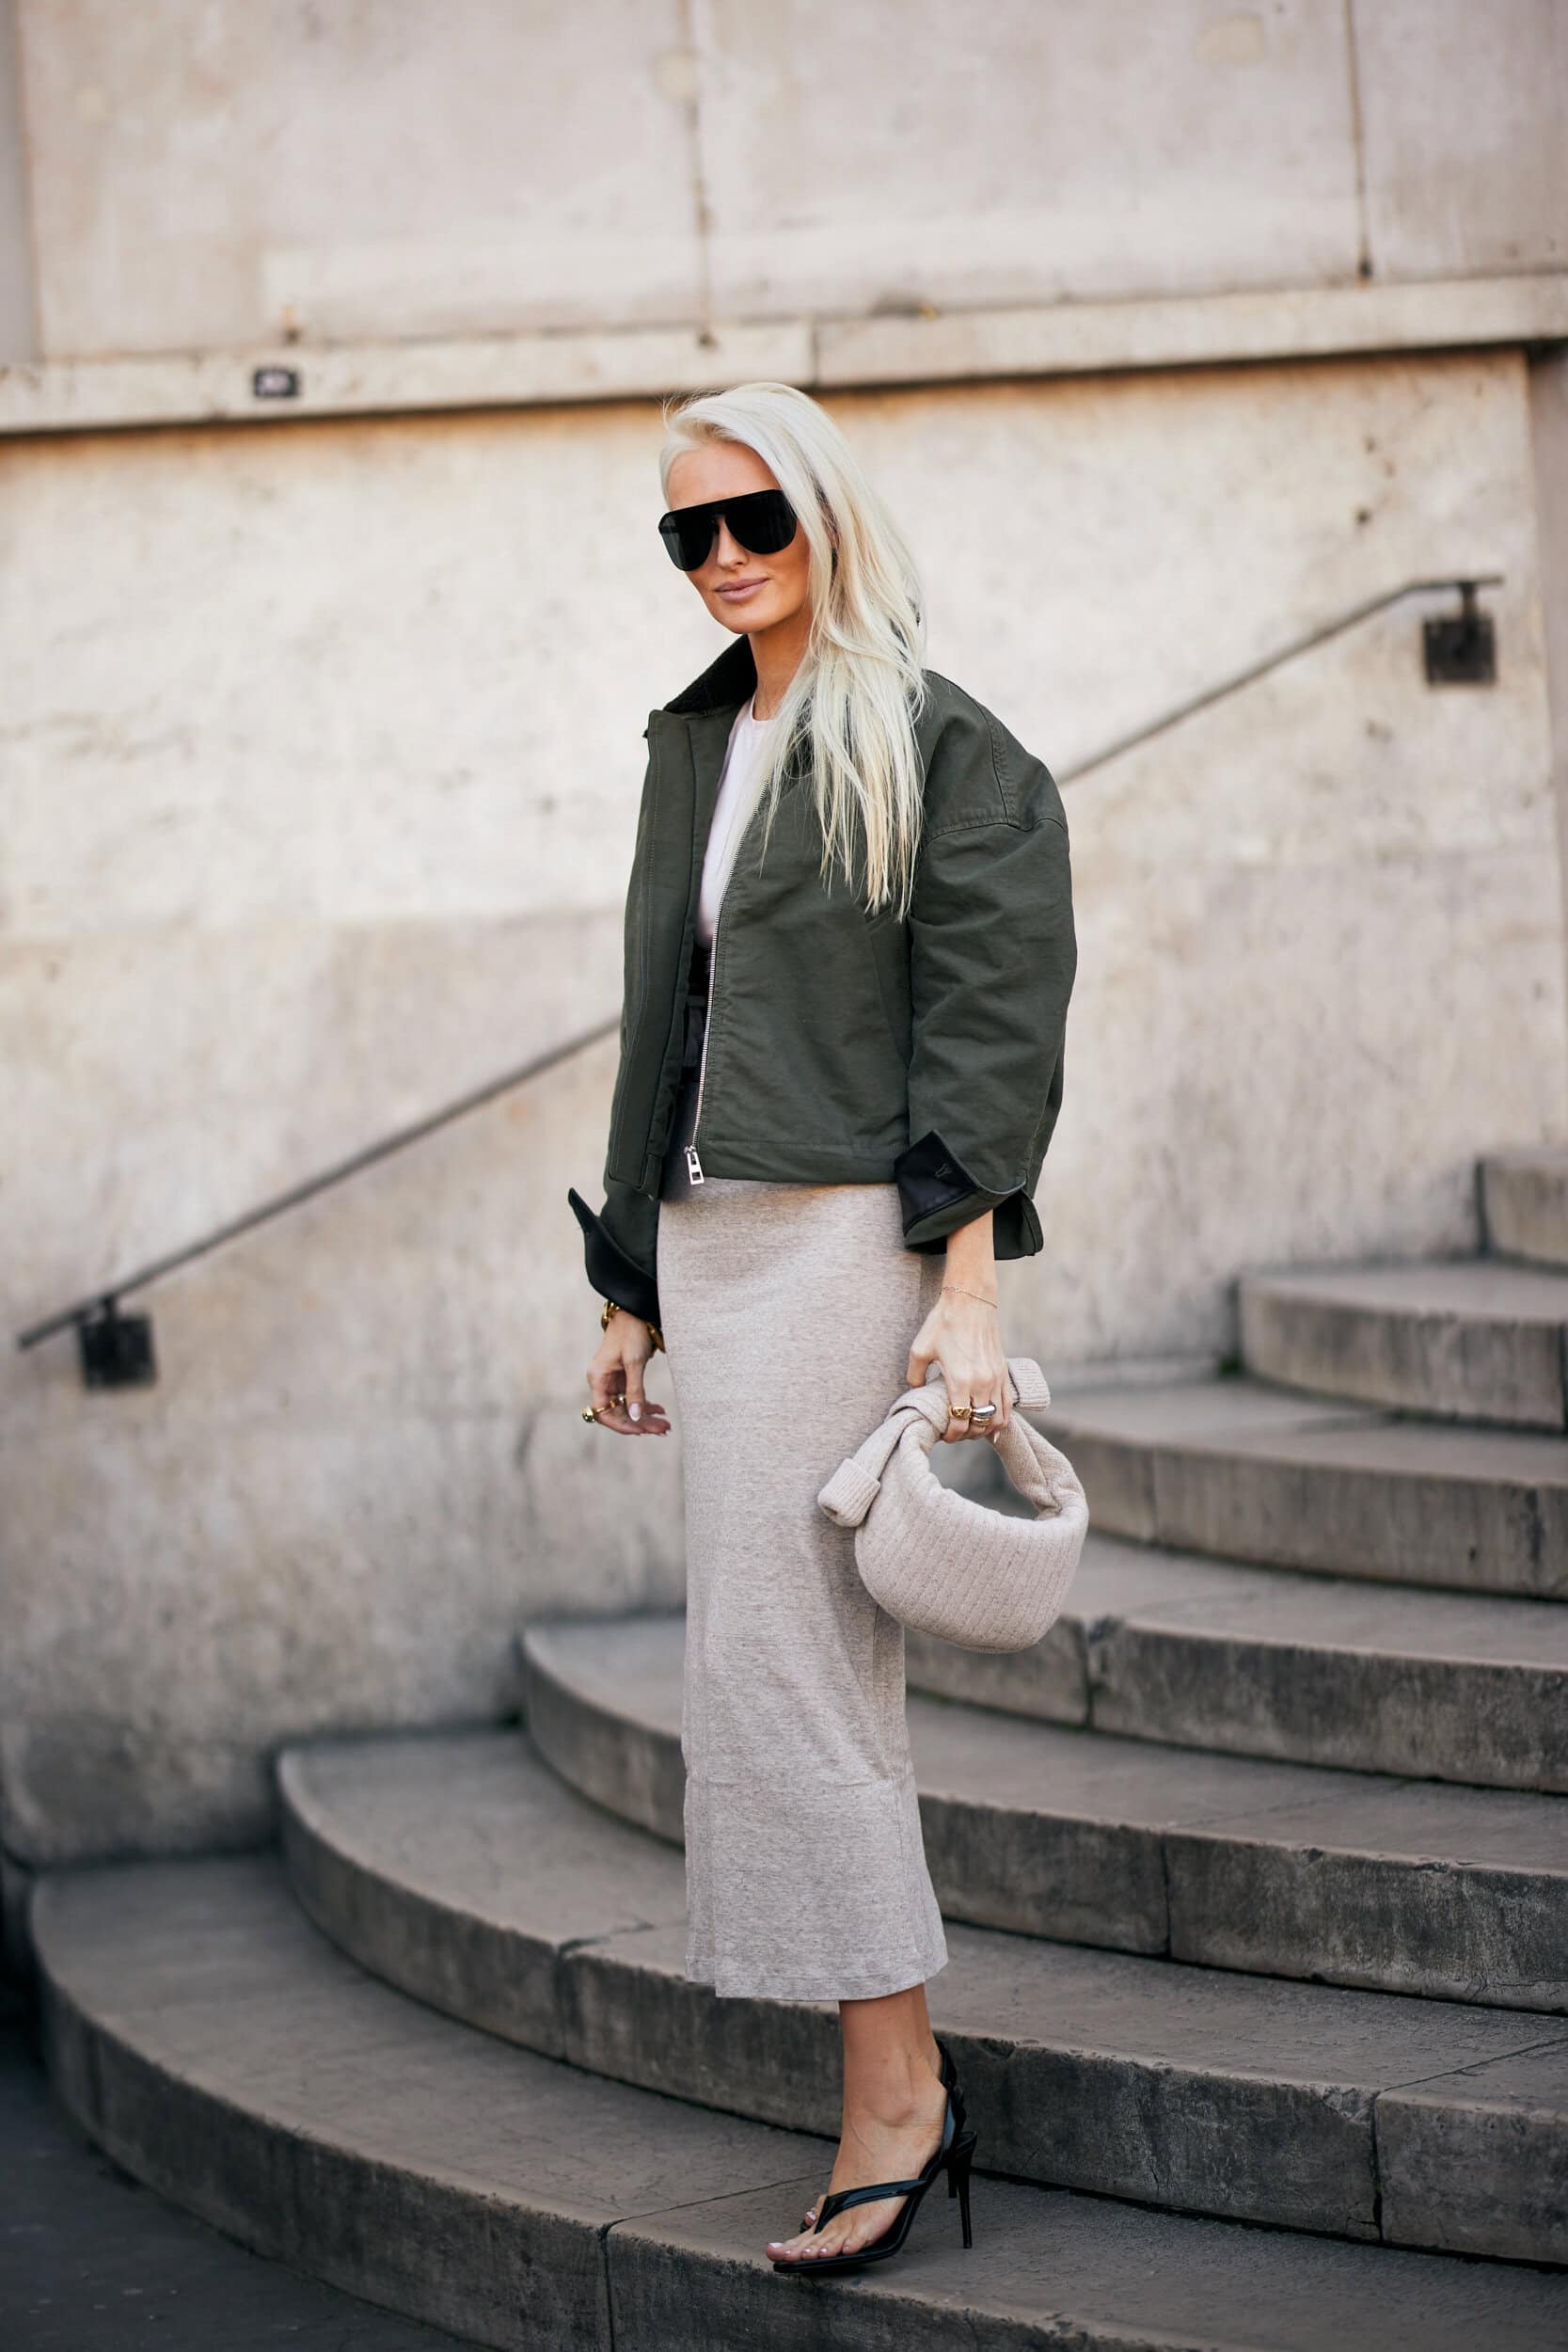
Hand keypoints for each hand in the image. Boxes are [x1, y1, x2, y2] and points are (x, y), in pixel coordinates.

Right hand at [585, 1310, 671, 1435]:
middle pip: (619, 1413)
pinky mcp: (624, 1378)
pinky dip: (646, 1405)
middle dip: (641, 1423)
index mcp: (598, 1379)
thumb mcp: (635, 1362)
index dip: (622, 1425)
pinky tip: (660, 1410)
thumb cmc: (632, 1333)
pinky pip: (633, 1398)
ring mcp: (614, 1381)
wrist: (635, 1311)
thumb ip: (635, 1391)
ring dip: (646, 1417)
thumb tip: (636, 1417)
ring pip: (628, 1407)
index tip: (642, 1431)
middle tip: (663, 1429)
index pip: (604, 1413)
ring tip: (666, 1424)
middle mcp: (603, 1383)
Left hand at [906, 1288, 1010, 1443]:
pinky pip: (1007, 1405)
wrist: (970, 1301)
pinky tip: (992, 1424)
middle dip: (966, 1435)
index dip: (951, 1435)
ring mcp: (996, 1378)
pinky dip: (1001, 1419)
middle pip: (978, 1425)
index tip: (943, 1435)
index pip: (959, 1423)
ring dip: (984, 1429)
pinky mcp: (1004, 1372)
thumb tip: (915, 1392)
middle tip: (954, 1433)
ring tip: (971, 1428)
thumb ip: (914, 1376)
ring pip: (996, 1419)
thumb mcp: (919, 1350)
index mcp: (960, 1381)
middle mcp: (982, 1383)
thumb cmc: (942, 1323)